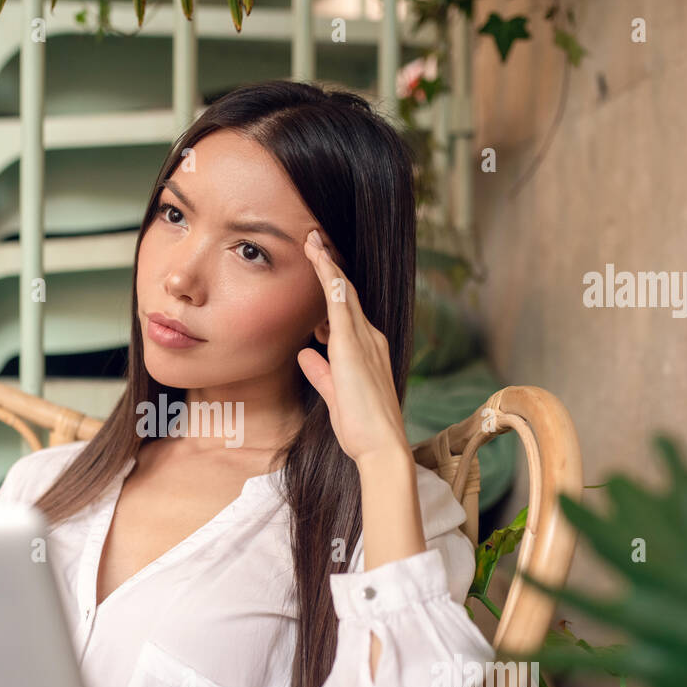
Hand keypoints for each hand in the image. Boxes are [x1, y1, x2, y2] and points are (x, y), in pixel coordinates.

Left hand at [297, 229, 409, 466]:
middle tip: (313, 239)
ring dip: (327, 265)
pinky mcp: (353, 348)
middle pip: (346, 293)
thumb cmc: (362, 428)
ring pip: (344, 293)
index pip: (346, 310)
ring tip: (311, 241)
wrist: (381, 447)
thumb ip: (321, 372)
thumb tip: (305, 354)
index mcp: (367, 350)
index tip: (317, 263)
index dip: (332, 285)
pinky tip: (321, 261)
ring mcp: (364, 341)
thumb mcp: (334, 395)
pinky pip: (340, 306)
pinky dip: (330, 282)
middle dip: (329, 265)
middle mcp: (370, 338)